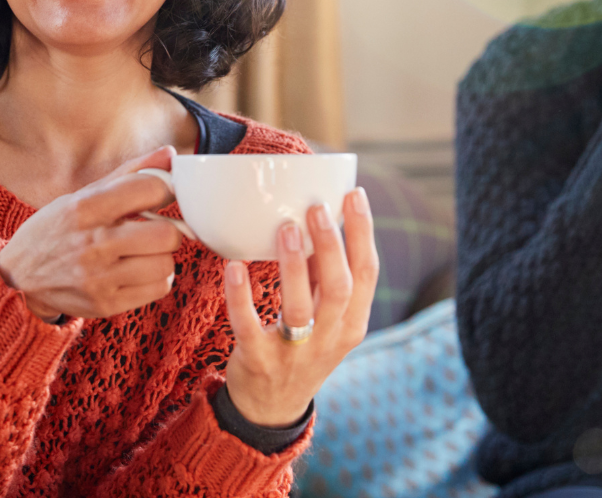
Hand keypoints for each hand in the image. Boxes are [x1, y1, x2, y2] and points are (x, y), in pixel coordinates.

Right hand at [0, 146, 184, 320]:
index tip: (161, 194)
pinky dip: (156, 278)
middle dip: (167, 229)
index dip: (165, 189)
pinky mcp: (105, 305)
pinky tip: (138, 270)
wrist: (19, 277)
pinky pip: (159, 289)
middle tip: (154, 229)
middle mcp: (91, 244)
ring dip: (160, 256)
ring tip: (143, 252)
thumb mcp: (83, 196)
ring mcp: (98, 279)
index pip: (149, 190)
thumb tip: (171, 154)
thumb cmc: (57, 229)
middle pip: (166, 235)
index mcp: (84, 208)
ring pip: (165, 264)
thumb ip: (129, 174)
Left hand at [222, 188, 378, 427]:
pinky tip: (234, 266)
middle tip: (316, 207)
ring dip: (293, 266)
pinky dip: (241, 296)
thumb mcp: (325, 317)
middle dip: (331, 245)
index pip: (368, 273)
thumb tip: (316, 219)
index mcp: (352, 321)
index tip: (355, 194)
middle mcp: (330, 338)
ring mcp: (296, 353)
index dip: (364, 232)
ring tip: (285, 229)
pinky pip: (249, 326)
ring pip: (301, 307)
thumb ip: (321, 276)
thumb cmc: (301, 347)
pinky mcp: (260, 361)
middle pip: (340, 287)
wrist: (272, 408)